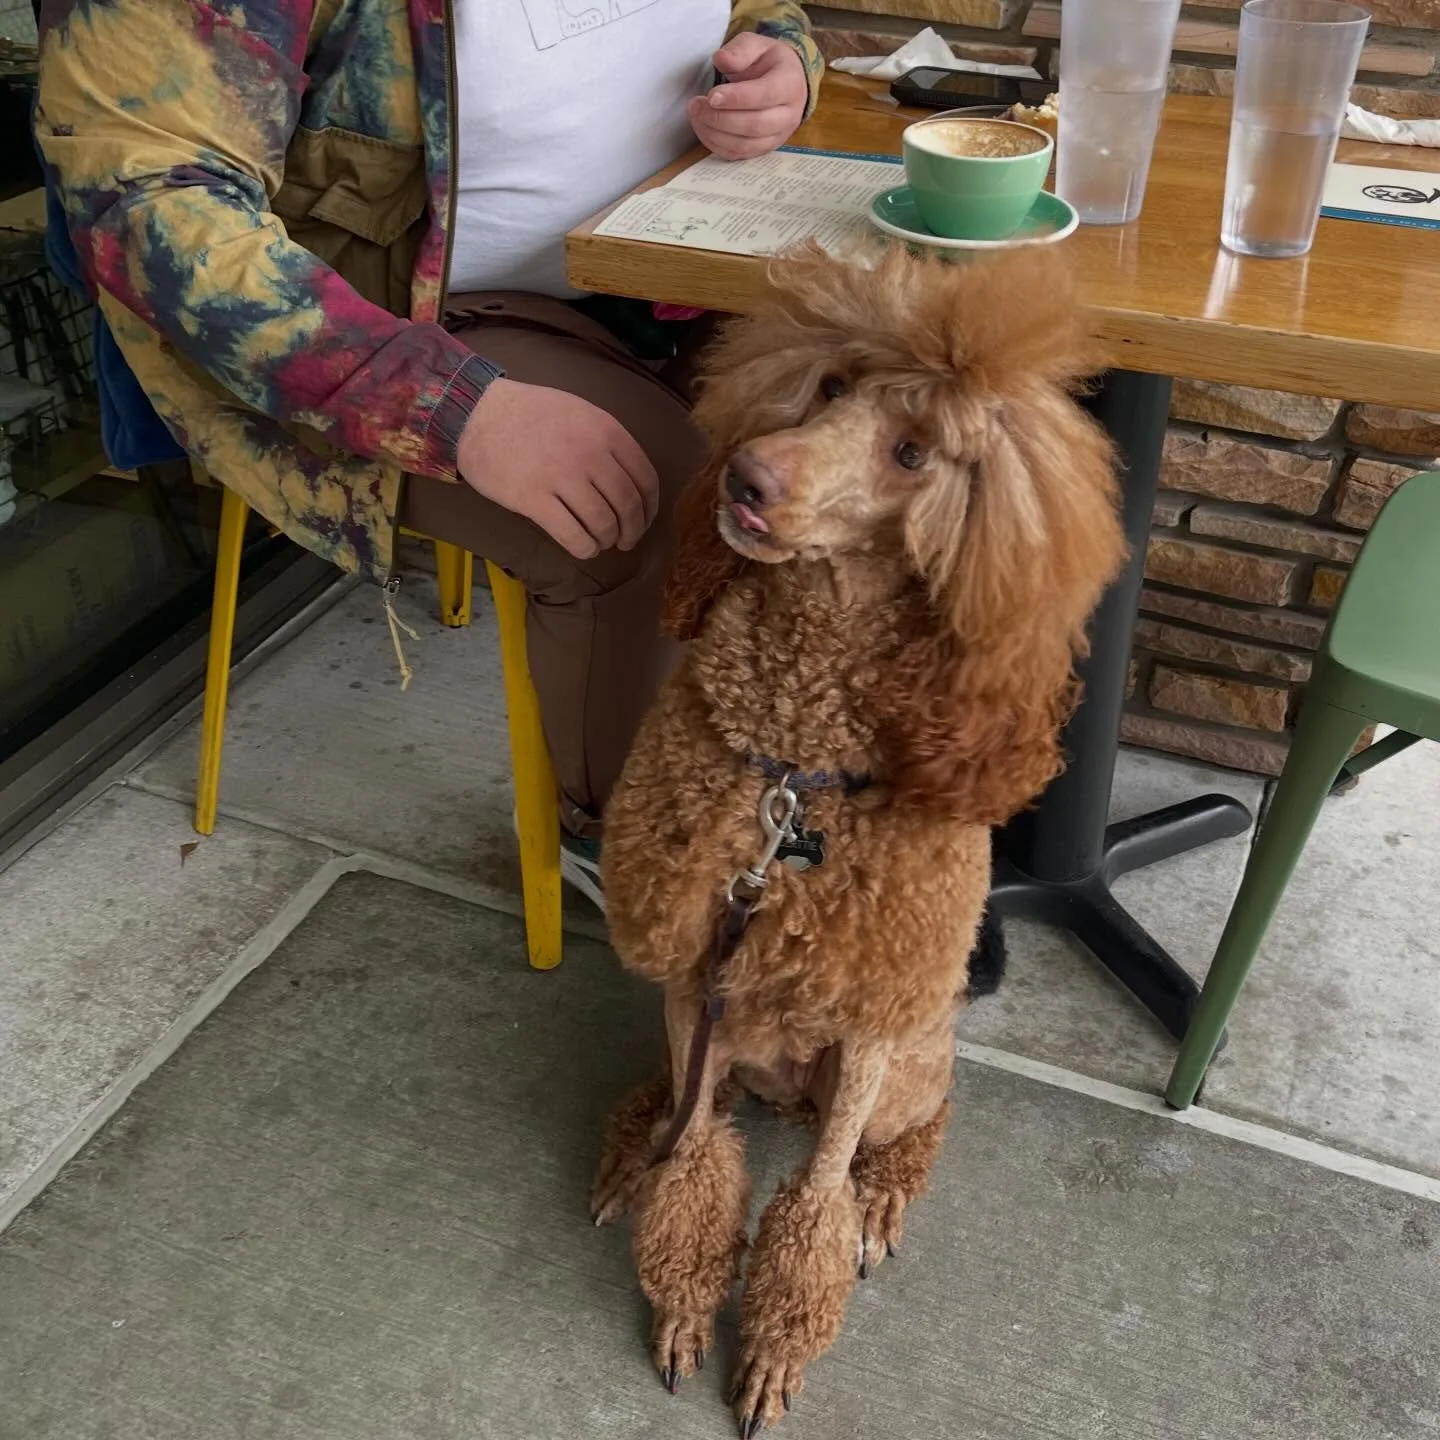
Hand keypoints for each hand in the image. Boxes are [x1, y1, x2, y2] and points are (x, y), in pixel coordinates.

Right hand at [456, 379, 658, 559]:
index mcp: (607, 431)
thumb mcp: (580, 412)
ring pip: (603, 524)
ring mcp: (562, 477)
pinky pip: (573, 536)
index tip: (644, 520)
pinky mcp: (534, 500)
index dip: (649, 508)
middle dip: (633, 530)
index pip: (646, 479)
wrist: (477, 413)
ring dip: (607, 540)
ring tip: (601, 542)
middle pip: (628, 506)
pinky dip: (585, 548)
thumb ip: (608, 441)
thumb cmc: (530, 413)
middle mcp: (590, 454)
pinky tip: (584, 548)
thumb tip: (631, 480)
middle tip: (625, 540)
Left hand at [688, 32, 807, 160]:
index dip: (736, 98)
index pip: (764, 96)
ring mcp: (778, 136)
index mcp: (789, 84)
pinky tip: (703, 129)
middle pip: (754, 124)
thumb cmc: (768, 62)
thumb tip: (720, 59)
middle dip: (720, 118)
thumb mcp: (757, 45)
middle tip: (695, 106)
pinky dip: (717, 145)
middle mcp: (788, 115)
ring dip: (715, 134)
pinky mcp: (764, 149)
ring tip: (696, 116)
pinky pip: (739, 155)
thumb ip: (740, 50)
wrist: (787, 83)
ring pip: (745, 144)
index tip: (711, 96)